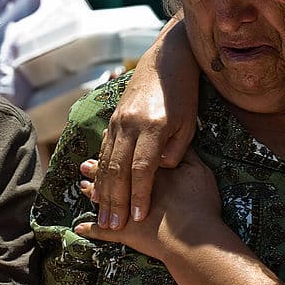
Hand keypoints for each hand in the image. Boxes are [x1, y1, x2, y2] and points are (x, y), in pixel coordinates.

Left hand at [76, 149, 221, 261]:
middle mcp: (131, 189)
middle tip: (84, 166)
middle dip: (97, 169)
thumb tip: (173, 145)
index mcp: (148, 170)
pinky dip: (91, 231)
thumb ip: (185, 154)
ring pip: (104, 199)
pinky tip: (79, 229)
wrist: (193, 239)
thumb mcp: (198, 172)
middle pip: (111, 175)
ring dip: (94, 192)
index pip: (128, 157)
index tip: (103, 141)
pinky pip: (101, 233)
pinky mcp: (124, 233)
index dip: (115, 150)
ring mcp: (125, 211)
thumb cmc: (200, 205)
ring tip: (83, 187)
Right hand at [92, 19, 198, 229]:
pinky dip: (99, 171)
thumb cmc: (184, 92)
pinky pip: (103, 150)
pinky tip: (96, 188)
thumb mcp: (188, 124)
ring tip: (102, 215)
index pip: (142, 169)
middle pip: (118, 169)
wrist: (168, 58)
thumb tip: (159, 173)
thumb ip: (175, 152)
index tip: (139, 218)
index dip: (140, 195)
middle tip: (113, 225)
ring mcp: (118, 121)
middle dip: (115, 200)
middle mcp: (129, 124)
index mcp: (152, 126)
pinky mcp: (113, 119)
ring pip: (105, 161)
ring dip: (103, 190)